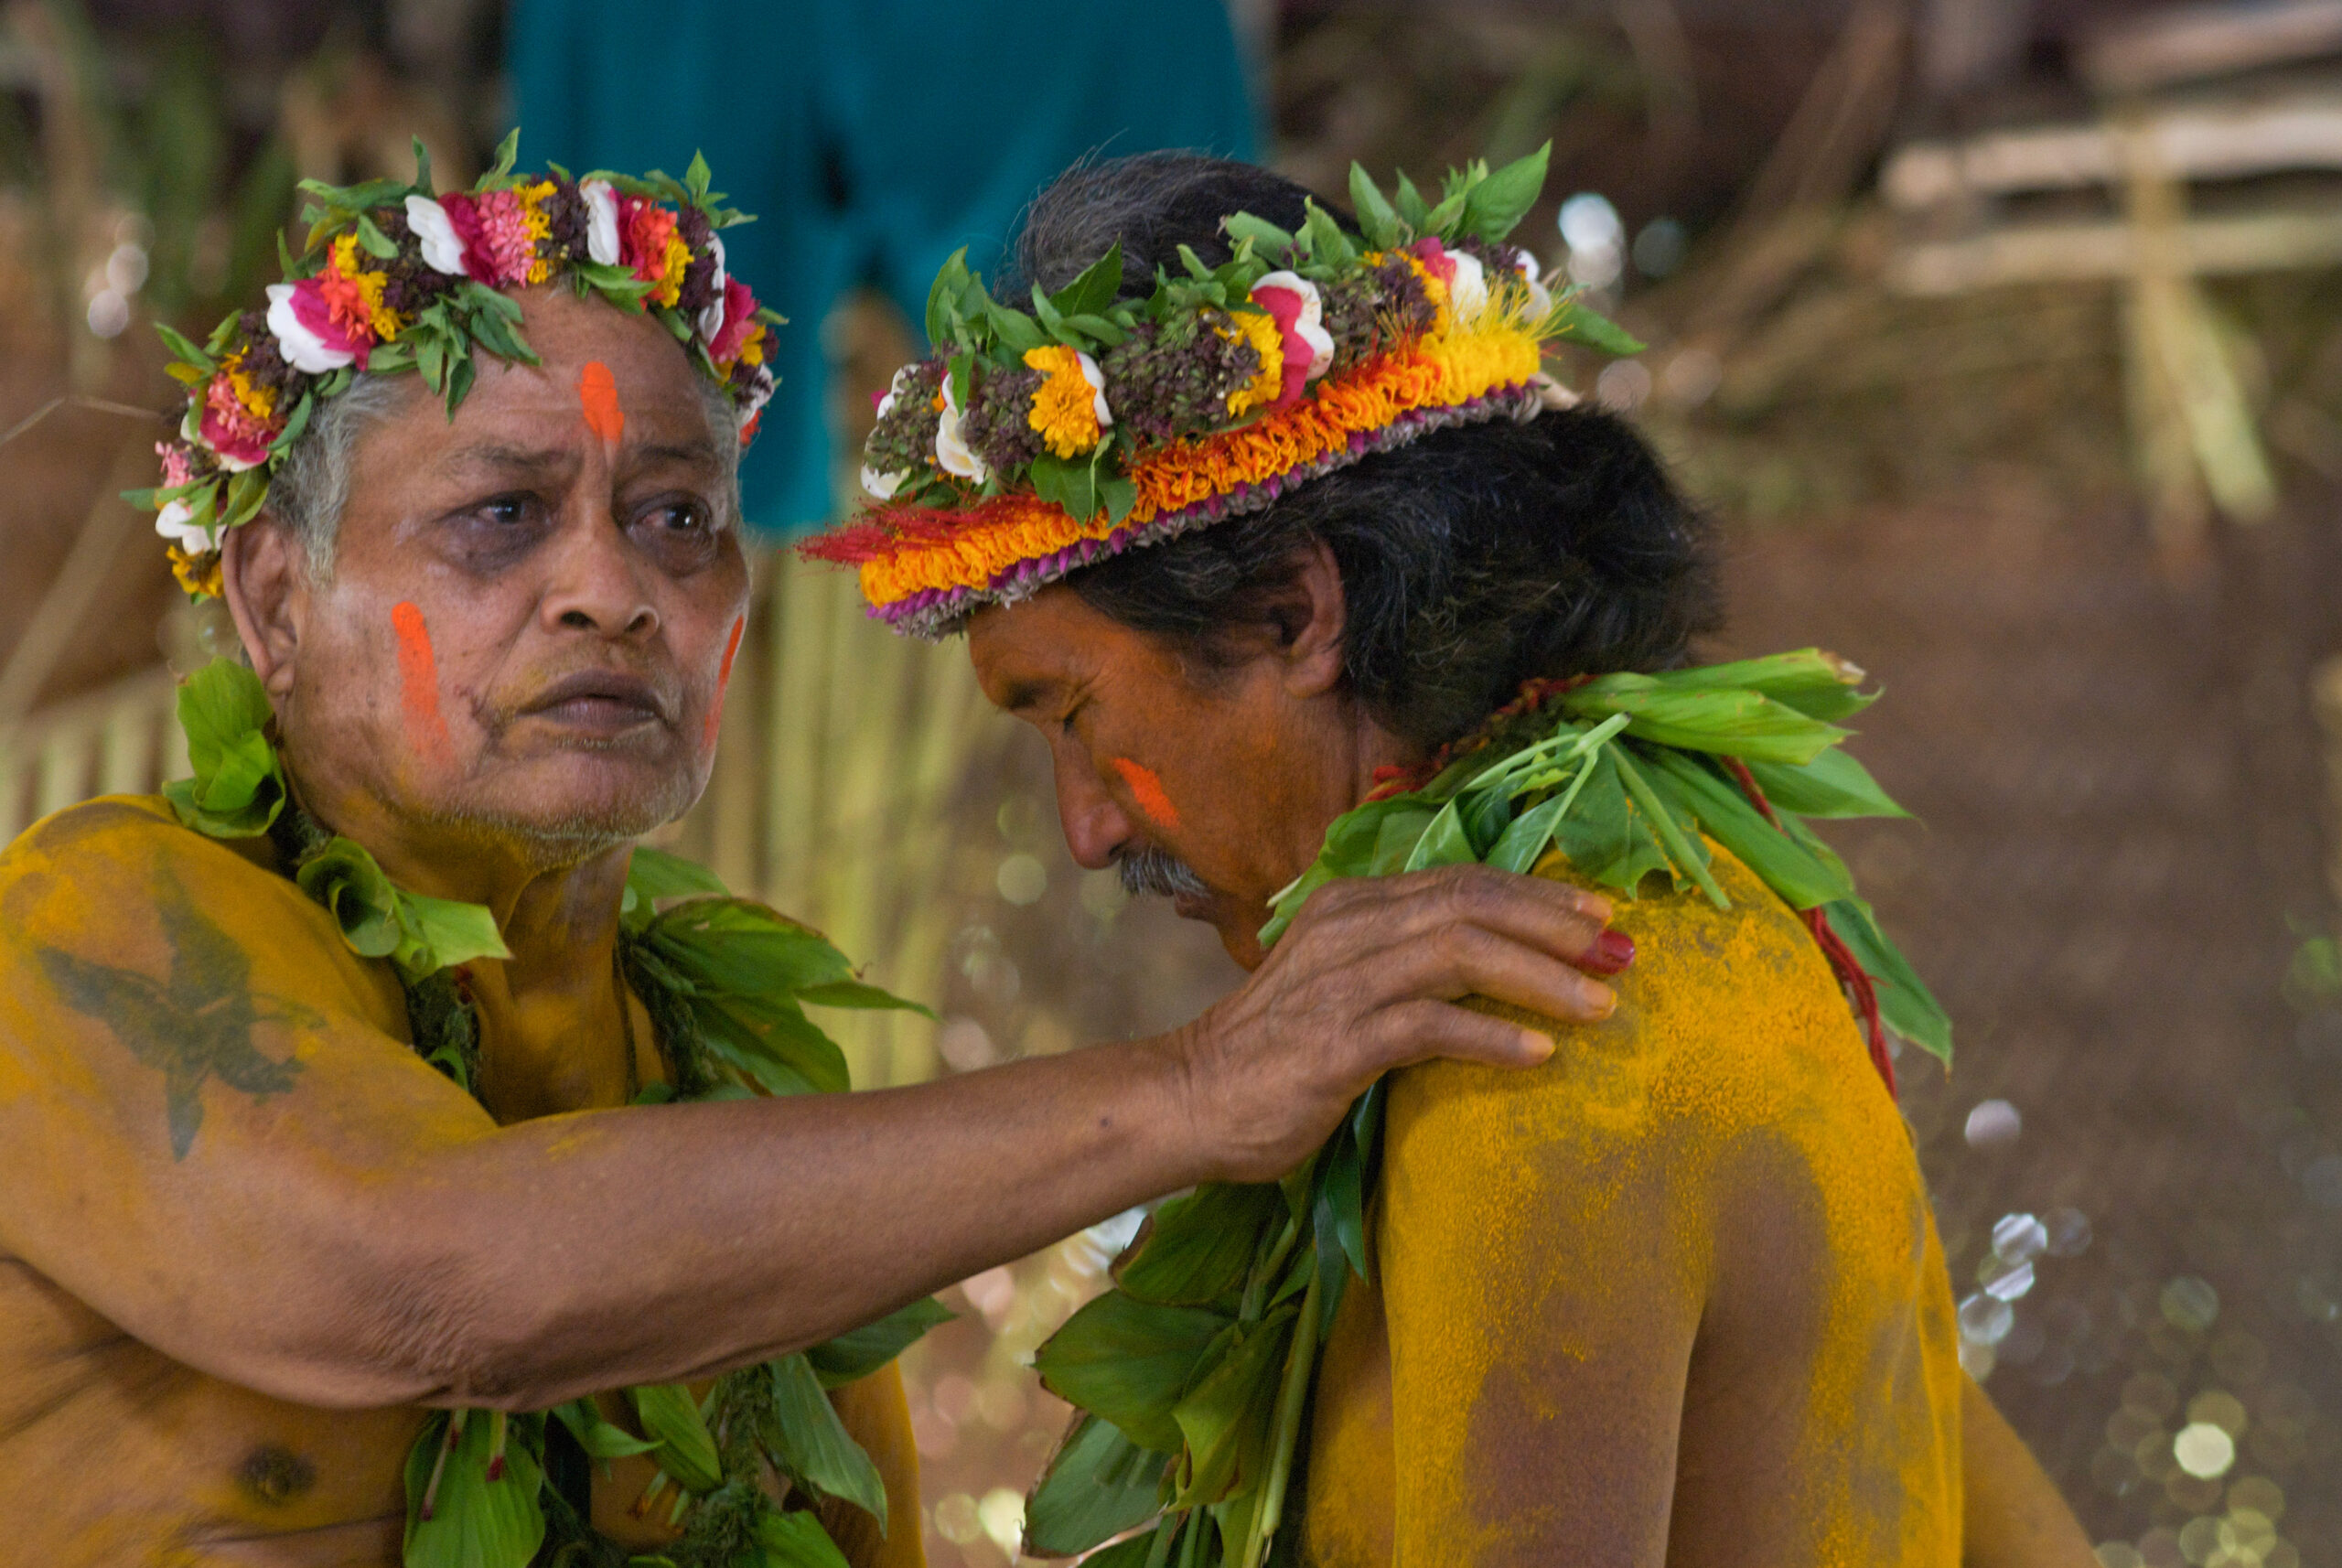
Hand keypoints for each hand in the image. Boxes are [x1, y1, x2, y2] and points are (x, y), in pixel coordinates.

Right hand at [1170, 865, 1623, 1183]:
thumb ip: (1405, 962)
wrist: (1190, 1099)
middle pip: (1473, 902)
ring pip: (1461, 953)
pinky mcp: (1337, 1042)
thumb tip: (1496, 965)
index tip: (1599, 915)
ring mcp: (1342, 982)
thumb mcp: (1344, 983)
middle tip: (1620, 951)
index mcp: (1353, 904)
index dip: (1538, 893)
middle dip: (1556, 924)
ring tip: (1598, 1003)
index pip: (1462, 879)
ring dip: (1541, 976)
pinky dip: (1492, 1037)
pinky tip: (1538, 1055)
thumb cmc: (1275, 1051)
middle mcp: (1349, 927)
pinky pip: (1430, 1026)